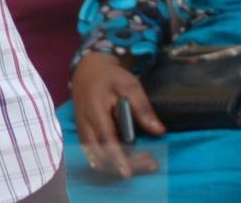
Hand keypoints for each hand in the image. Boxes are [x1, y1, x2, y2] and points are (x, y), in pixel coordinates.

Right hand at [69, 52, 162, 178]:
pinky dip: (106, 160)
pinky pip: (91, 152)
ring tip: (140, 162)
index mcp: (95, 110)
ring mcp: (81, 128)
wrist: (87, 67)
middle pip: (100, 153)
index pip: (106, 139)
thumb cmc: (110, 76)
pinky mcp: (82, 131)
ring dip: (115, 164)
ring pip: (94, 155)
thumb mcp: (130, 85)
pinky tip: (123, 160)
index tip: (127, 173)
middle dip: (122, 164)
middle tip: (148, 164)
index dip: (117, 158)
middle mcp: (85, 122)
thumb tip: (159, 131)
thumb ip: (142, 108)